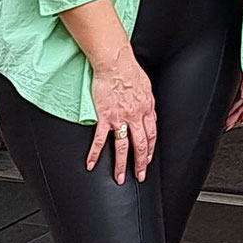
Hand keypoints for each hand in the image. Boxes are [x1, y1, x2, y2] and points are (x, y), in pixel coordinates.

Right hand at [87, 48, 156, 183]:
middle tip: (139, 176)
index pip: (151, 135)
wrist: (116, 64)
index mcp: (147, 109)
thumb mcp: (146, 88)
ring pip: (123, 147)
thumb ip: (146, 103)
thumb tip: (147, 112)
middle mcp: (136, 116)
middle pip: (140, 145)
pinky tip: (91, 163)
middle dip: (140, 163)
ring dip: (121, 165)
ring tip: (119, 178)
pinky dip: (95, 153)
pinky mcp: (105, 117)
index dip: (150, 149)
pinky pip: (99, 139)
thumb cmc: (130, 71)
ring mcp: (120, 118)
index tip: (147, 159)